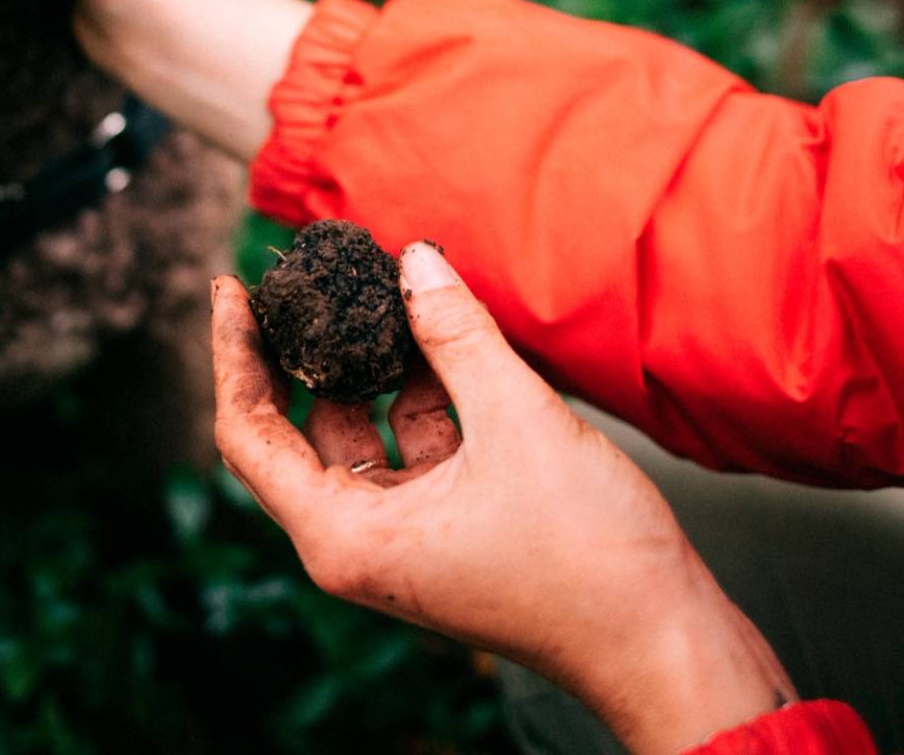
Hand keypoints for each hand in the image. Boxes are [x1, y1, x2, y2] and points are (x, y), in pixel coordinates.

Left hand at [211, 244, 794, 753]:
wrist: (668, 644)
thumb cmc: (590, 559)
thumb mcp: (517, 422)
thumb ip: (458, 335)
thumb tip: (413, 259)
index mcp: (344, 536)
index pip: (247, 434)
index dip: (234, 355)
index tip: (235, 285)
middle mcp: (362, 541)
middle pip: (298, 429)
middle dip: (303, 350)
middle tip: (305, 276)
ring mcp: (408, 536)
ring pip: (365, 430)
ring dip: (373, 364)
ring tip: (382, 285)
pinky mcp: (453, 526)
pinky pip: (417, 443)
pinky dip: (426, 390)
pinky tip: (446, 331)